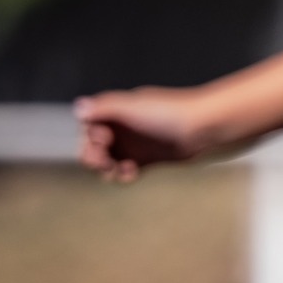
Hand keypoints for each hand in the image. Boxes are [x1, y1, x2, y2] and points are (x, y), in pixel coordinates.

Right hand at [73, 89, 213, 180]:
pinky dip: (124, 174)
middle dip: (93, 155)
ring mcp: (134, 144)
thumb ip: (105, 108)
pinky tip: (132, 173)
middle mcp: (122, 127)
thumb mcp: (133, 107)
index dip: (89, 136)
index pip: (87, 126)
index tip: (104, 140)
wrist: (204, 128)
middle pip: (93, 145)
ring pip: (108, 161)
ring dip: (107, 168)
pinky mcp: (148, 159)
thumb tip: (78, 108)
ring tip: (119, 170)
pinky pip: (126, 171)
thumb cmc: (169, 113)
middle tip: (104, 162)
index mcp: (115, 111)